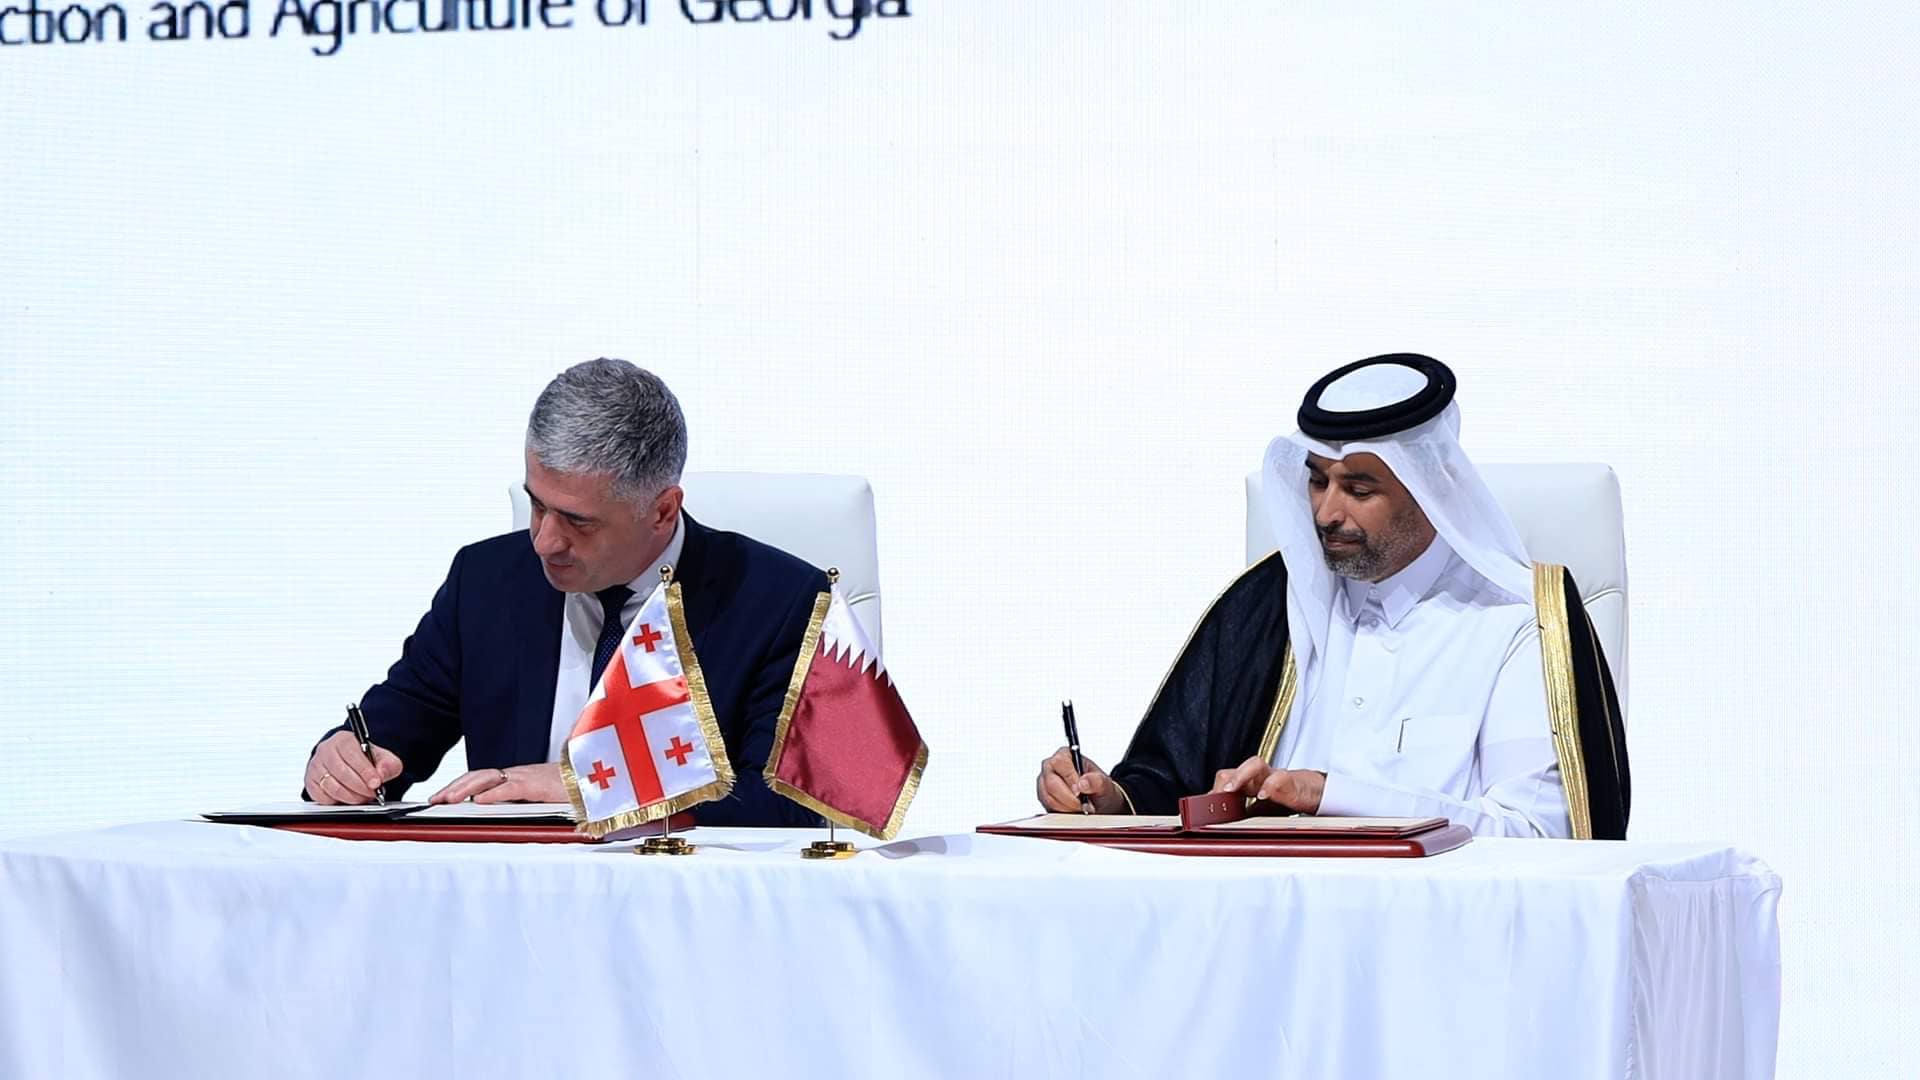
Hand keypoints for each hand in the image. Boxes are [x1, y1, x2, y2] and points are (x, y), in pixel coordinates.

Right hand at [306, 731, 403, 804]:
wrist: (351, 762)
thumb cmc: (365, 759)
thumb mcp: (383, 758)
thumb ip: (388, 764)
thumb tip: (381, 773)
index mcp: (344, 740)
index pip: (352, 754)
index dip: (365, 771)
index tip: (376, 783)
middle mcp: (326, 751)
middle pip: (342, 773)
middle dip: (360, 787)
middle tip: (372, 793)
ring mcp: (316, 767)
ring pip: (332, 787)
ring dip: (351, 797)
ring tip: (363, 796)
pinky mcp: (311, 782)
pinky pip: (323, 797)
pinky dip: (337, 801)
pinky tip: (348, 798)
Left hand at [429, 763, 566, 804]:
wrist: (597, 777)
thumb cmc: (572, 790)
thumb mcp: (540, 798)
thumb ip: (520, 804)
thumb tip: (497, 814)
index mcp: (516, 778)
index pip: (480, 778)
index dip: (458, 786)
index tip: (441, 796)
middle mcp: (518, 774)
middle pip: (477, 776)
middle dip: (453, 787)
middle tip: (434, 800)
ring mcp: (527, 777)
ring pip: (488, 779)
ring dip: (464, 789)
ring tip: (447, 800)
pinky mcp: (539, 784)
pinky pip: (512, 787)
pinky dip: (494, 794)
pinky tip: (480, 802)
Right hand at [1036, 747, 1127, 813]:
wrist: (1099, 802)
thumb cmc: (1099, 788)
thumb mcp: (1105, 783)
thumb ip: (1096, 781)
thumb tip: (1082, 783)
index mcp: (1065, 755)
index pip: (1059, 763)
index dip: (1070, 779)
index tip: (1080, 792)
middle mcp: (1051, 767)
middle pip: (1051, 783)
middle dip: (1069, 798)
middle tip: (1083, 804)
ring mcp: (1044, 783)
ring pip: (1048, 798)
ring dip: (1067, 807)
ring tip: (1081, 808)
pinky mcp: (1044, 798)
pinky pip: (1048, 807)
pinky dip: (1063, 812)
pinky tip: (1074, 811)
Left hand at [1210, 756, 1325, 812]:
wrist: (1312, 791)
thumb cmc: (1284, 799)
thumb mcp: (1261, 812)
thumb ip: (1244, 817)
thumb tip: (1223, 830)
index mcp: (1246, 785)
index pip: (1224, 783)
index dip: (1212, 794)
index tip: (1203, 809)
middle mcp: (1256, 778)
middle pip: (1233, 771)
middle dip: (1221, 783)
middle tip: (1213, 798)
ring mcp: (1272, 777)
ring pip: (1254, 765)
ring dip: (1239, 776)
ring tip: (1229, 790)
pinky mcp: (1290, 781)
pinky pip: (1279, 778)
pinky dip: (1269, 786)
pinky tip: (1262, 796)